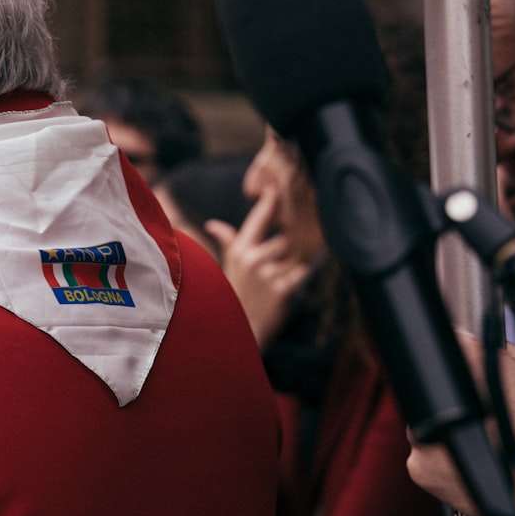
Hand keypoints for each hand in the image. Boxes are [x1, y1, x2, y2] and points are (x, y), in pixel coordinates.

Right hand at [205, 185, 312, 352]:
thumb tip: (213, 224)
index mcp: (240, 250)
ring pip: (295, 256)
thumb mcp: (228, 267)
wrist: (237, 331)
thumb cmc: (234, 295)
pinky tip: (282, 292)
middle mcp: (253, 258)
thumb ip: (228, 242)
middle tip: (274, 268)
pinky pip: (301, 274)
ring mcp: (267, 274)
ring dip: (292, 266)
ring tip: (276, 282)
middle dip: (287, 250)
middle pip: (285, 238)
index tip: (279, 183)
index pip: (260, 217)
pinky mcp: (282, 289)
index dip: (271, 199)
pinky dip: (297, 280)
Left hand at [406, 332, 514, 515]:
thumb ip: (502, 352)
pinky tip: (478, 458)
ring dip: (450, 426)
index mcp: (467, 367)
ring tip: (487, 439)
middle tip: (489, 413)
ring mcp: (423, 438)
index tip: (473, 366)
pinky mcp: (420, 469)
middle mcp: (436, 402)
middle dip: (458, 397)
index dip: (463, 355)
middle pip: (436, 389)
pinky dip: (447, 455)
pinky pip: (428, 453)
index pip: (449, 346)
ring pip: (430, 421)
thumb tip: (474, 341)